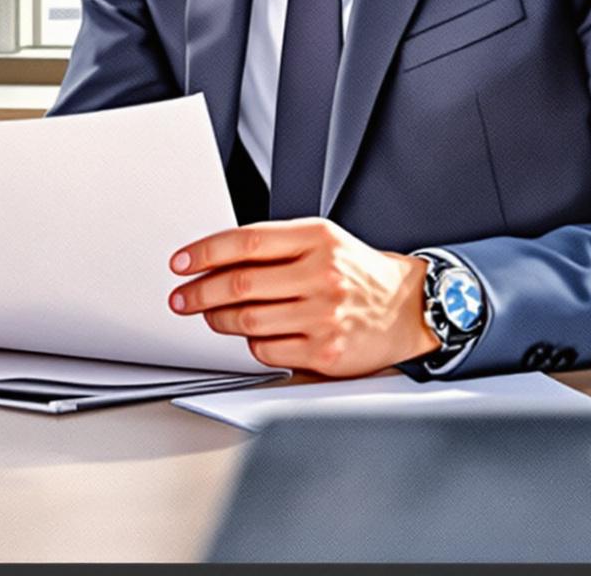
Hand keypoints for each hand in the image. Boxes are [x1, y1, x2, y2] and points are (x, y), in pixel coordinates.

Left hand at [168, 219, 435, 377]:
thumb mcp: (323, 241)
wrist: (410, 307)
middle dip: (199, 293)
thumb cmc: (358, 274)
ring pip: (247, 320)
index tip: (180, 264)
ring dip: (218, 319)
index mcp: (317, 239)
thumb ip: (276, 247)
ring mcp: (324, 315)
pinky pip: (266, 350)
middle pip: (239, 284)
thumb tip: (214, 260)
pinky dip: (251, 343)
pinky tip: (253, 335)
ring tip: (211, 316)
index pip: (246, 242)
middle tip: (181, 298)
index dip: (204, 253)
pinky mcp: (325, 351)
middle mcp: (321, 275)